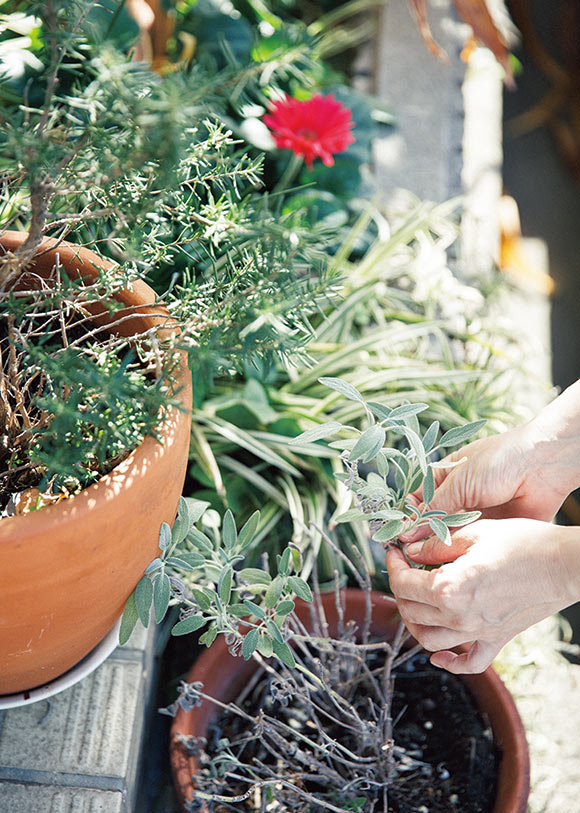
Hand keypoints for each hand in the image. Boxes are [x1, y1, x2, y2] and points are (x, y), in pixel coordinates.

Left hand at [386, 518, 578, 673]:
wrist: (564, 564)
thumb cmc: (524, 543)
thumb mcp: (474, 533)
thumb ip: (436, 545)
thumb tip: (410, 550)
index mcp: (449, 587)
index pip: (402, 583)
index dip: (392, 564)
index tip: (394, 552)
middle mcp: (459, 616)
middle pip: (411, 610)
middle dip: (400, 588)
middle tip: (405, 568)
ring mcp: (479, 632)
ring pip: (429, 640)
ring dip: (414, 622)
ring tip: (415, 601)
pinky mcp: (498, 639)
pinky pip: (469, 662)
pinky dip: (450, 662)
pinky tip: (440, 655)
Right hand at [402, 424, 571, 543]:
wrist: (543, 466)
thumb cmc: (500, 460)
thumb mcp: (459, 483)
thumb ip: (433, 510)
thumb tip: (407, 532)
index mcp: (445, 477)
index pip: (417, 500)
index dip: (406, 517)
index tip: (396, 535)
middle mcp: (458, 497)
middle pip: (431, 521)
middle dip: (420, 536)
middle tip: (407, 554)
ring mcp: (475, 514)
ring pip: (449, 535)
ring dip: (439, 546)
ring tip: (425, 559)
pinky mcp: (492, 529)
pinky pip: (471, 544)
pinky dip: (460, 552)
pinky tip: (449, 561)